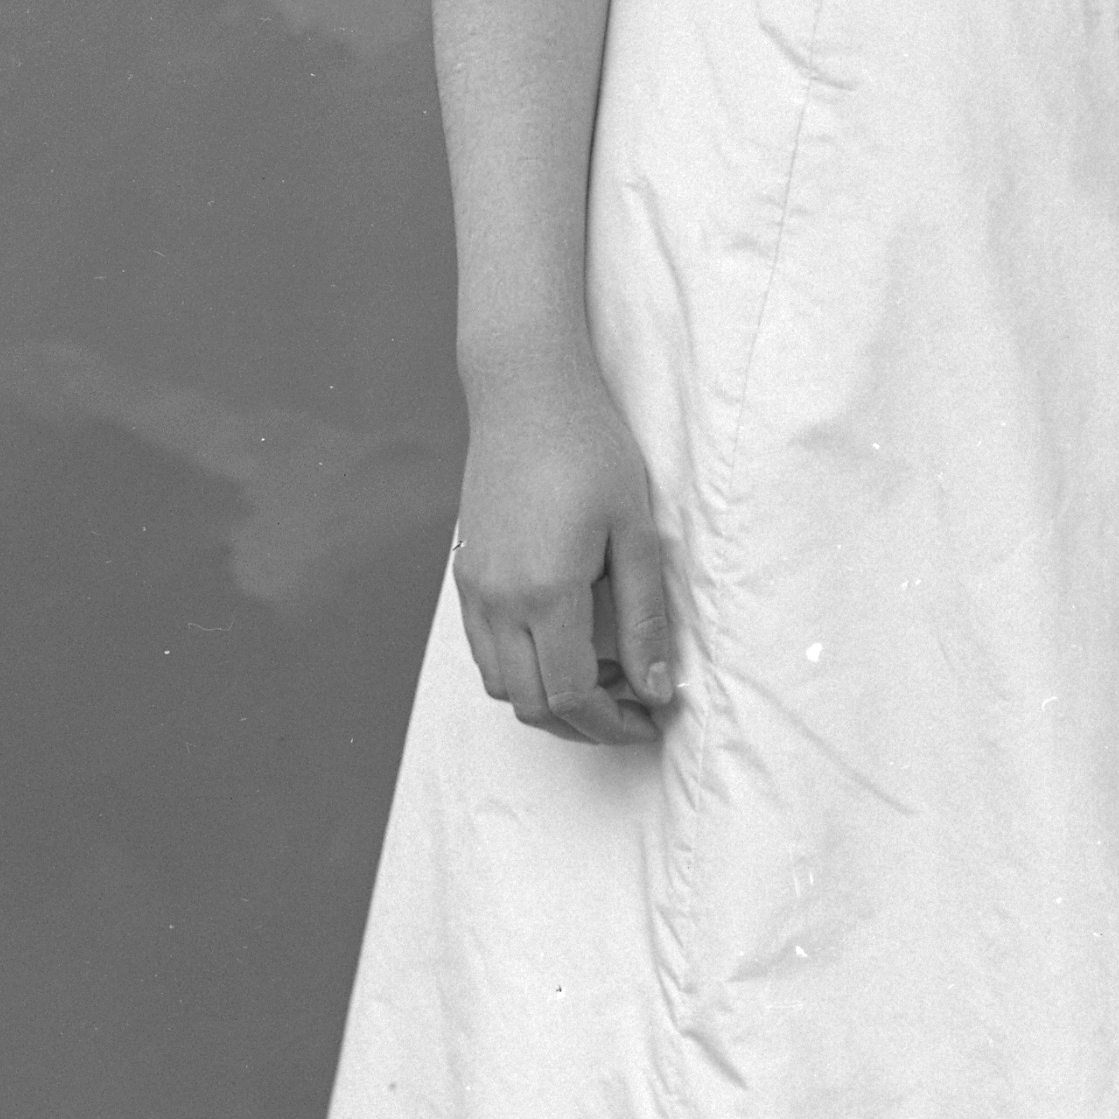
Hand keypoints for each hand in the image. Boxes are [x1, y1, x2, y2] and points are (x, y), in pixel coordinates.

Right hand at [453, 361, 674, 746]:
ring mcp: (474, 589)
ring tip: (602, 671)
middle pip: (532, 705)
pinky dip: (521, 666)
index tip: (649, 719)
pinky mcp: (464, 572)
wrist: (527, 394)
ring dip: (549, 698)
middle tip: (632, 706)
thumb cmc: (591, 450)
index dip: (613, 724)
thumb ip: (644, 617)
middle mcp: (498, 601)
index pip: (573, 696)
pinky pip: (484, 648)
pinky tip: (562, 638)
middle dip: (583, 724)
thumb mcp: (635, 532)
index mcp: (546, 593)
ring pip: (502, 684)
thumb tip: (655, 688)